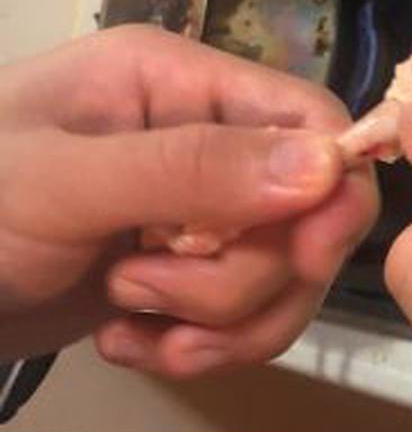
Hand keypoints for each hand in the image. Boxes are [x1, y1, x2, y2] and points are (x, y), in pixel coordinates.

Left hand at [0, 27, 377, 374]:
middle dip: (245, 279)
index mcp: (180, 83)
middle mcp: (205, 139)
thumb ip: (189, 170)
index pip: (314, 121)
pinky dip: (199, 347)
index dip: (330, 192)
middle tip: (149, 292)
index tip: (302, 258)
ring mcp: (199, 212)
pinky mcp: (187, 274)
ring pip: (285, 278)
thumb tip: (328, 168)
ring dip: (222, 324)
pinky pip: (245, 320)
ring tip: (133, 327)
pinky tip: (128, 346)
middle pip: (308, 215)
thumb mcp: (61, 183)